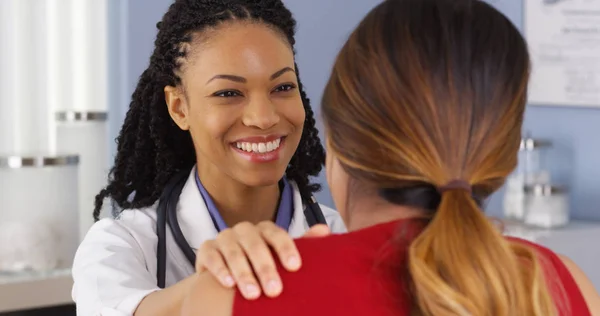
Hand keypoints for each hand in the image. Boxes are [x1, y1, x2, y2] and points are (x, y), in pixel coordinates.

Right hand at [195, 222, 329, 298]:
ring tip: (253, 294)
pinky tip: (228, 284)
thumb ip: (301, 245)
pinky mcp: (206, 249)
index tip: (295, 267)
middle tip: (274, 290)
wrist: (223, 276)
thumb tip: (324, 230)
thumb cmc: (258, 266)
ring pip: (233, 250)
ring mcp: (224, 238)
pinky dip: (220, 269)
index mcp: (264, 230)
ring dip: (243, 272)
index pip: (276, 233)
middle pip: (255, 243)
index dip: (286, 248)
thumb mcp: (279, 258)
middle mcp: (244, 230)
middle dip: (265, 267)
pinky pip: (211, 256)